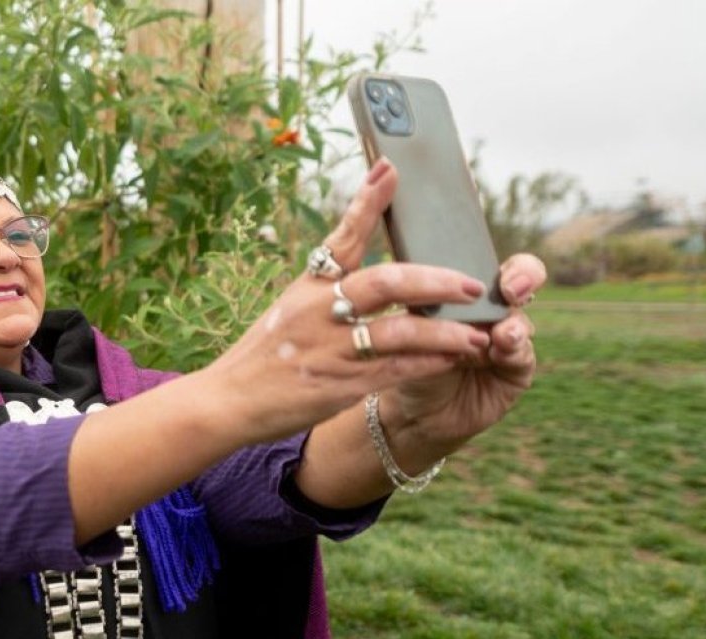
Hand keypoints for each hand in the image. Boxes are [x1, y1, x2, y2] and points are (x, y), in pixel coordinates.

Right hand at [201, 159, 499, 445]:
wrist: (226, 401)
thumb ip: (325, 292)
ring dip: (444, 333)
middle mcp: (316, 312)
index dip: (368, 204)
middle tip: (471, 283)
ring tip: (479, 335)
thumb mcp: (287, 311)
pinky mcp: (335, 386)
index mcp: (306, 288)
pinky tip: (453, 360)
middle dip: (434, 281)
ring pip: (398, 333)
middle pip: (384, 283)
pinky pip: (393, 371)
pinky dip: (427, 363)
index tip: (391, 168)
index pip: (341, 238)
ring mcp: (327, 349)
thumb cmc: (261, 355)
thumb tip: (366, 272)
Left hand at [382, 252, 544, 452]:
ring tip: (503, 332)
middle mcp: (492, 310)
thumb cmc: (402, 359)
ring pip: (521, 321)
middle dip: (524, 278)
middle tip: (511, 288)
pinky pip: (522, 356)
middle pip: (524, 281)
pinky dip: (514, 350)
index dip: (499, 259)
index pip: (492, 260)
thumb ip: (419, 298)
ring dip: (514, 324)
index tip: (490, 263)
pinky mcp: (516, 371)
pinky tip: (502, 348)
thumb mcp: (405, 323)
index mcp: (467, 291)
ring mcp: (507, 339)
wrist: (408, 411)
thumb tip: (415, 263)